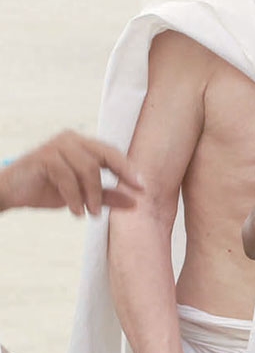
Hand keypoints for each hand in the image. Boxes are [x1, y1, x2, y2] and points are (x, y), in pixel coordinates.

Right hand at [0, 131, 142, 216]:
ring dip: (92, 194)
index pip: (112, 153)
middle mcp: (72, 139)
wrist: (11, 193)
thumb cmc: (46, 189)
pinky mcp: (44, 156)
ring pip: (88, 168)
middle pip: (105, 155)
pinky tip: (75, 211)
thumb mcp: (82, 195)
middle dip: (121, 176)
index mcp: (83, 145)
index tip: (142, 187)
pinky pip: (67, 176)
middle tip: (132, 196)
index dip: (129, 169)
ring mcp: (57, 145)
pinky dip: (74, 196)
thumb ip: (107, 196)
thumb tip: (135, 202)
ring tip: (92, 213)